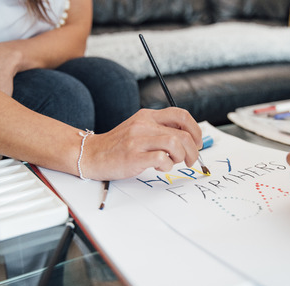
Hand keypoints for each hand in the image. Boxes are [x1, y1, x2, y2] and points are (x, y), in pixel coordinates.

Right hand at [82, 108, 202, 180]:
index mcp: (148, 116)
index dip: (196, 130)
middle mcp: (144, 125)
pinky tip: (161, 167)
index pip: (181, 115)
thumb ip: (160, 129)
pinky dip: (167, 166)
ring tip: (174, 162)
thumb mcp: (139, 127)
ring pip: (175, 143)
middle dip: (194, 149)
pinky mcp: (133, 157)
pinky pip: (161, 159)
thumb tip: (188, 137)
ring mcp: (138, 140)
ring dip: (181, 157)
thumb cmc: (118, 145)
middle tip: (191, 159)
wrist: (92, 154)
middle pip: (183, 133)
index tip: (197, 142)